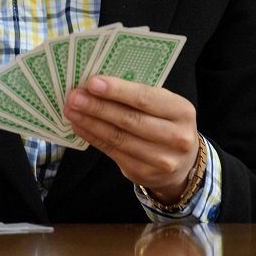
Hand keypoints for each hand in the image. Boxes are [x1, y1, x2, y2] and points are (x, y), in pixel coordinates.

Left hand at [63, 75, 198, 202]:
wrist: (183, 164)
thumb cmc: (167, 124)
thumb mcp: (165, 106)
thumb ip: (139, 96)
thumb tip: (99, 85)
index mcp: (181, 111)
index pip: (145, 98)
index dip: (117, 90)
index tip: (92, 83)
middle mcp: (175, 136)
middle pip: (130, 119)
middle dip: (98, 107)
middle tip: (75, 97)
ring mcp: (160, 159)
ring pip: (118, 137)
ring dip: (90, 122)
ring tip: (71, 110)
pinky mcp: (143, 173)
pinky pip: (112, 152)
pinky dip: (93, 137)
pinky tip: (79, 126)